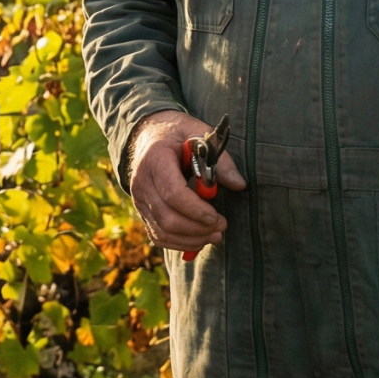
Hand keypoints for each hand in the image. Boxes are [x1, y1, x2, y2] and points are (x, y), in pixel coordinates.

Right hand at [127, 110, 245, 253]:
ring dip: (190, 240)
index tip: (217, 217)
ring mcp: (139, 198)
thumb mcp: (199, 134)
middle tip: (221, 227)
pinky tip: (198, 239)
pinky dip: (179, 243)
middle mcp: (142, 181)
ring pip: (162, 231)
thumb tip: (239, 185)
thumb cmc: (177, 134)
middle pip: (167, 217)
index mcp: (155, 159)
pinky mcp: (142, 210)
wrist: (148, 134)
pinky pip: (157, 235)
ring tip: (215, 235)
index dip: (195, 210)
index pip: (172, 193)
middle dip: (197, 229)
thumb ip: (219, 158)